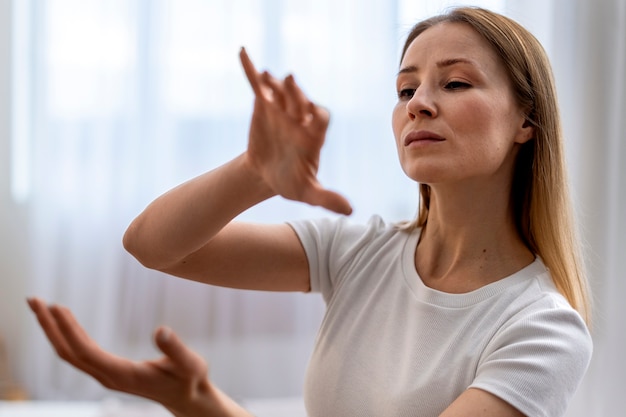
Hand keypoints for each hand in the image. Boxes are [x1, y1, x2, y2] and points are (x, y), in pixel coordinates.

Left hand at [27, 298, 251, 416]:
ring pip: (70, 353)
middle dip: (48, 327)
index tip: (55, 306)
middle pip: (68, 353)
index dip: (69, 330)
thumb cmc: (190, 379)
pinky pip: (79, 353)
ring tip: (41, 306)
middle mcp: (107, 377)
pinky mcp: (107, 370)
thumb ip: (176, 349)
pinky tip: (64, 322)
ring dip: (53, 330)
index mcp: (122, 374)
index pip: (85, 352)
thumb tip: (161, 330)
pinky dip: (67, 335)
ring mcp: (105, 375)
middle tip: (33, 300)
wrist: (187, 397)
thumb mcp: (191, 364)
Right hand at [239, 47, 351, 214]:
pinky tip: (242, 52)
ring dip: (273, 83)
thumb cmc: (291, 182)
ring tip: (265, 75)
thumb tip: (350, 211)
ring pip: (279, 93)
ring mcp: (282, 109)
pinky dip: (250, 71)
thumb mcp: (308, 192)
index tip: (308, 116)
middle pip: (300, 101)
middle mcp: (300, 118)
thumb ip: (327, 198)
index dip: (315, 116)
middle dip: (295, 93)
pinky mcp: (264, 105)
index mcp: (313, 135)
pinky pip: (258, 86)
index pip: (320, 120)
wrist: (268, 174)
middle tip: (290, 81)